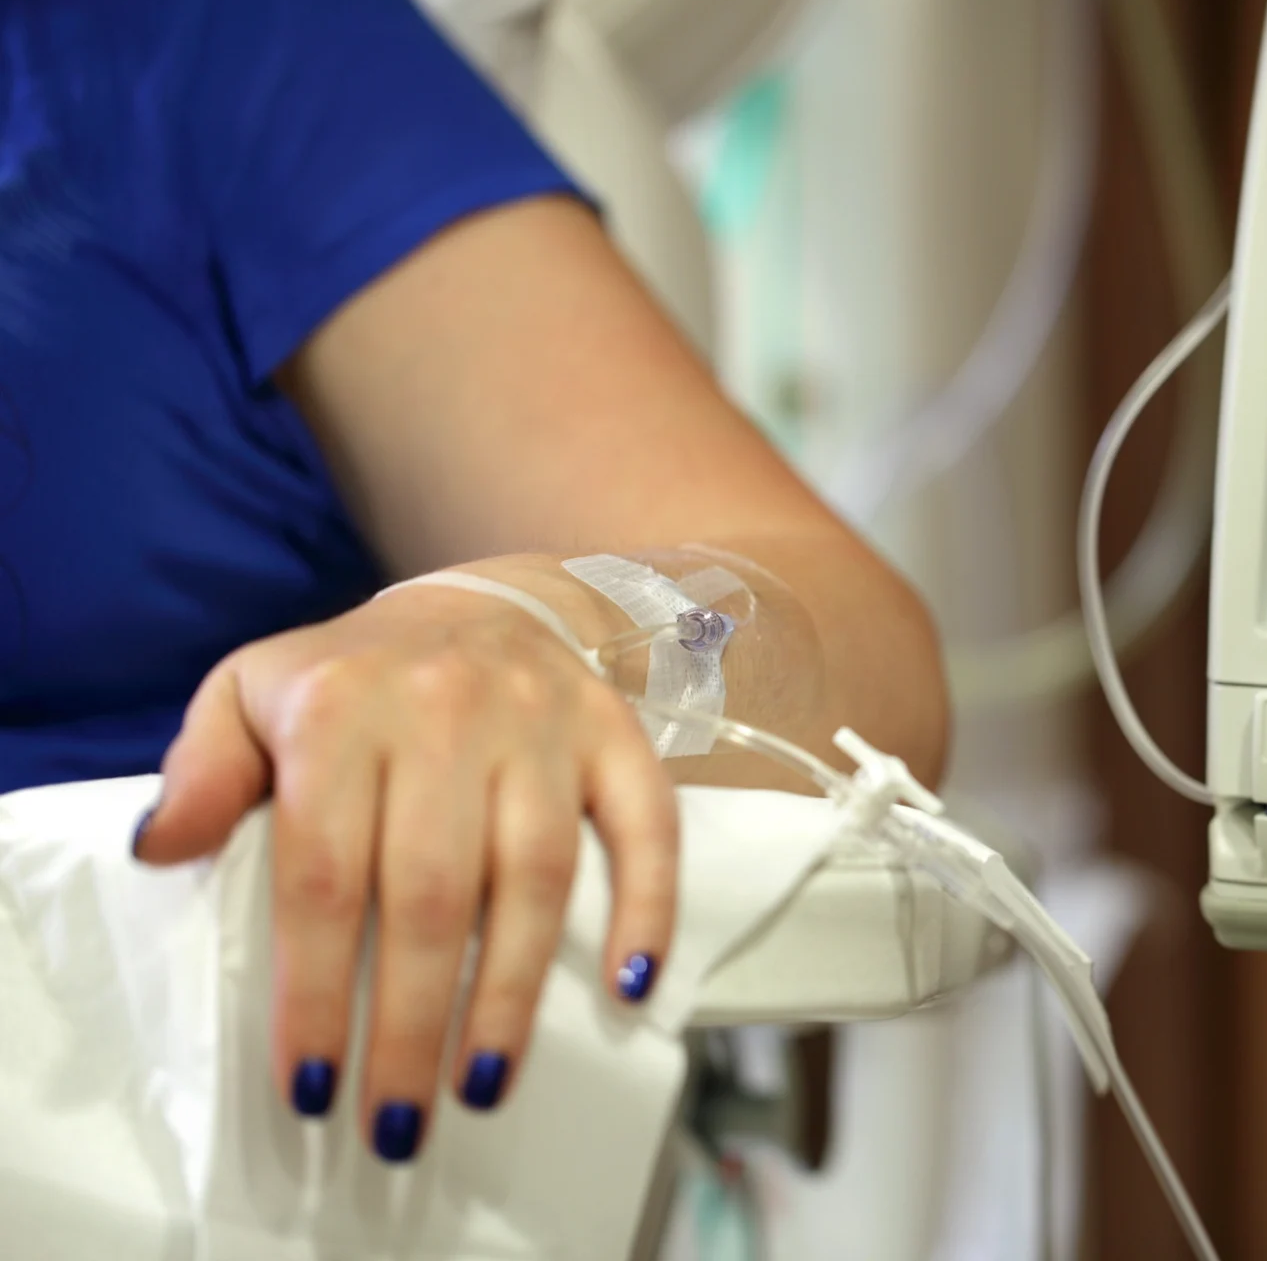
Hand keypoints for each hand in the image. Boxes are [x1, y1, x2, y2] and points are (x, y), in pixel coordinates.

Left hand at [132, 577, 677, 1161]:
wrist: (483, 603)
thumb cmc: (357, 678)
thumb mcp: (251, 694)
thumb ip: (203, 770)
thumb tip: (162, 850)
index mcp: (344, 707)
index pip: (323, 874)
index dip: (317, 989)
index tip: (313, 1081)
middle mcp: (447, 708)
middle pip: (429, 892)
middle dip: (411, 1022)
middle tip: (397, 1119)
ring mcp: (541, 721)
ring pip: (534, 875)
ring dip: (510, 991)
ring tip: (482, 1082)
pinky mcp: (614, 733)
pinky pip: (646, 825)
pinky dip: (647, 906)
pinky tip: (628, 984)